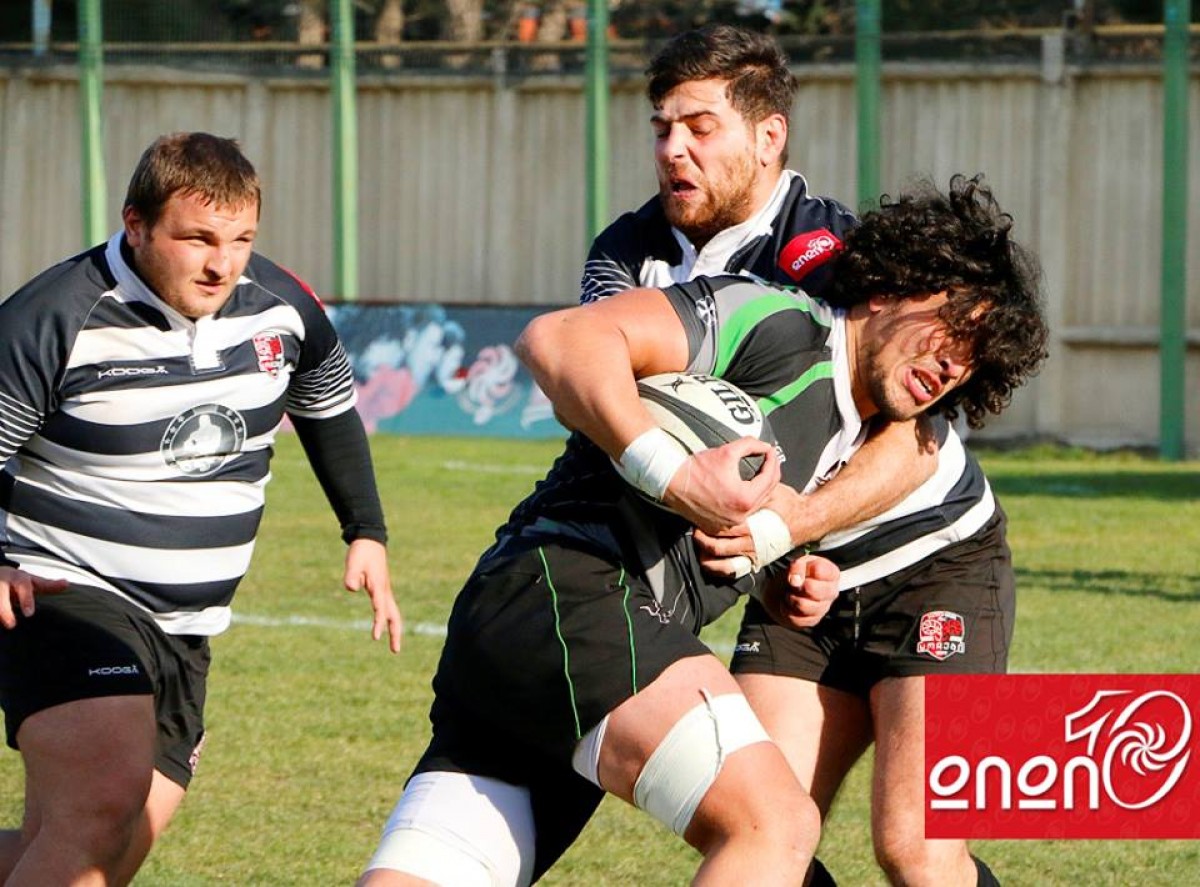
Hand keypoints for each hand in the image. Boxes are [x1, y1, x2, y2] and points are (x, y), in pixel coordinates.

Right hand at [1, 566, 68, 628]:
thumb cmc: (17, 581)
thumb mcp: (32, 581)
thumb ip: (48, 585)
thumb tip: (66, 584)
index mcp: (17, 578)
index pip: (23, 586)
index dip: (26, 599)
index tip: (29, 614)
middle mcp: (2, 582)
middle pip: (1, 594)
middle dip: (4, 610)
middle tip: (11, 625)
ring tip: (4, 625)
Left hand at [343, 539, 401, 652]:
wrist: (370, 540)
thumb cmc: (361, 552)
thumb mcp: (353, 562)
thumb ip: (352, 576)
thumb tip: (351, 588)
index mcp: (379, 586)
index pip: (380, 609)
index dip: (378, 623)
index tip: (376, 637)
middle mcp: (385, 591)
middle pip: (394, 616)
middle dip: (395, 633)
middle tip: (395, 651)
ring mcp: (385, 591)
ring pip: (393, 614)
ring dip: (394, 629)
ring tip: (393, 646)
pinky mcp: (382, 590)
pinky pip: (388, 609)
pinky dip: (388, 620)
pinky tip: (384, 626)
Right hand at [661, 437, 778, 534]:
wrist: (671, 482)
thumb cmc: (697, 467)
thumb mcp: (727, 450)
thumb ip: (751, 445)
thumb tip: (766, 446)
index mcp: (744, 499)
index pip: (770, 478)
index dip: (773, 461)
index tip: (770, 450)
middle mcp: (739, 516)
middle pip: (766, 493)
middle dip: (769, 474)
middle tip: (768, 460)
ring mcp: (729, 524)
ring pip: (755, 505)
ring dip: (759, 489)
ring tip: (758, 473)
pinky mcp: (719, 527)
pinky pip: (741, 514)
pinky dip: (746, 501)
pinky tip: (744, 489)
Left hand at [694, 488, 799, 577]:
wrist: (806, 520)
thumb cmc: (787, 503)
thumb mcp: (770, 492)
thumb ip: (753, 490)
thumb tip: (732, 480)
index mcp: (752, 527)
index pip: (722, 529)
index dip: (705, 524)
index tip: (698, 516)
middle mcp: (750, 544)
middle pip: (716, 548)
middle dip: (701, 540)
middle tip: (694, 530)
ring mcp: (752, 555)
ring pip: (721, 564)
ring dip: (707, 557)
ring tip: (700, 545)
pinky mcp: (755, 561)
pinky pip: (732, 571)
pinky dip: (718, 567)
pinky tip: (710, 558)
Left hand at [761, 555, 839, 629]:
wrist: (785, 591)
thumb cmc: (797, 575)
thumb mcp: (796, 563)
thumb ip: (797, 567)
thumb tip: (795, 580)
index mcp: (831, 574)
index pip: (820, 570)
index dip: (804, 570)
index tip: (800, 569)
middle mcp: (831, 592)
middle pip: (812, 589)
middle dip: (797, 586)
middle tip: (794, 584)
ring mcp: (823, 608)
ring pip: (803, 605)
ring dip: (791, 598)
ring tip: (791, 594)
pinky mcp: (813, 620)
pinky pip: (796, 618)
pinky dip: (787, 610)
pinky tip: (789, 604)